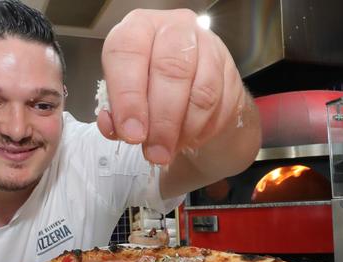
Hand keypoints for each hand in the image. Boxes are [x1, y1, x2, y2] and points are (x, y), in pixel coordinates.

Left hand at [98, 9, 246, 165]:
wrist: (187, 90)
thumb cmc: (148, 90)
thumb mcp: (124, 99)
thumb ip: (117, 114)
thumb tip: (114, 128)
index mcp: (137, 29)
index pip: (128, 52)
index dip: (127, 97)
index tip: (131, 133)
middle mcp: (173, 28)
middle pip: (171, 70)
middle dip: (161, 121)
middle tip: (154, 152)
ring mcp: (206, 44)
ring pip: (201, 91)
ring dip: (183, 130)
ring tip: (169, 151)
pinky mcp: (229, 67)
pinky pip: (220, 104)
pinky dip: (202, 129)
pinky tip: (187, 138)